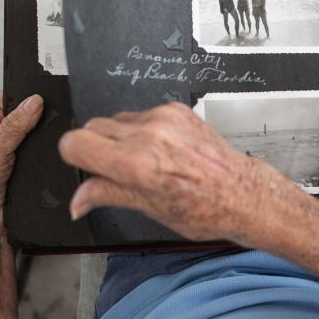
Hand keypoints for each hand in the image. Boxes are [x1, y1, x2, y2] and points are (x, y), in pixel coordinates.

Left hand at [0, 91, 43, 229]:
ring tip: (36, 153)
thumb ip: (15, 126)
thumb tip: (33, 103)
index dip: (27, 99)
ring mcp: (15, 147)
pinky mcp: (28, 162)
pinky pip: (44, 153)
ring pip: (39, 135)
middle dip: (39, 123)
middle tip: (38, 134)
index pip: (12, 97)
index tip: (41, 103)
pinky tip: (44, 162)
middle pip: (29, 115)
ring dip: (43, 143)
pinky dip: (47, 157)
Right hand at [58, 102, 306, 245]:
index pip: (75, 144)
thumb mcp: (150, 209)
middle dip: (96, 149)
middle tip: (116, 172)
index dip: (76, 159)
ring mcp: (163, 118)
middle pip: (91, 128)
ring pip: (115, 120)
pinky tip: (161, 151)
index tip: (86, 169)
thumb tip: (77, 200)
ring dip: (119, 139)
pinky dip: (142, 131)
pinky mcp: (176, 109)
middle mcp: (147, 135)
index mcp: (136, 164)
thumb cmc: (205, 209)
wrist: (243, 194)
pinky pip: (141, 115)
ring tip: (144, 163)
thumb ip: (107, 195)